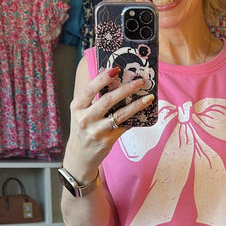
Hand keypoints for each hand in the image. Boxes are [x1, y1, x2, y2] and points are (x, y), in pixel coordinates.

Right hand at [63, 67, 154, 181]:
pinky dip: (134, 118)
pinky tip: (143, 111)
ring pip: (120, 114)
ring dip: (136, 105)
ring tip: (148, 97)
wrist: (80, 155)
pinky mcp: (107, 141)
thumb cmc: (84, 128)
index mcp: (77, 107)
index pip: (89, 89)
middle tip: (139, 81)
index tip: (116, 70)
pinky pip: (124, 126)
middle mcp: (85, 119)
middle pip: (107, 100)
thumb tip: (114, 78)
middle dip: (126, 89)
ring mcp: (96, 131)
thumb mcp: (81, 112)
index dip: (102, 78)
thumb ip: (92, 98)